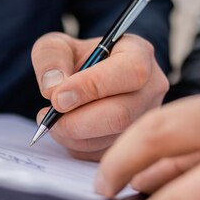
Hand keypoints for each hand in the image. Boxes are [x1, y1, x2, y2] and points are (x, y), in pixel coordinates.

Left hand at [31, 32, 168, 160]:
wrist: (86, 78)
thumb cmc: (76, 59)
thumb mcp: (57, 45)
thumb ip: (51, 56)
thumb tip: (53, 87)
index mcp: (139, 54)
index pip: (129, 71)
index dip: (92, 86)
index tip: (58, 97)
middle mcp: (151, 87)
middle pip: (122, 114)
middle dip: (77, 121)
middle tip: (48, 117)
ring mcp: (146, 117)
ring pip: (112, 138)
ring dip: (73, 136)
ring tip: (53, 121)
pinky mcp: (134, 142)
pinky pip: (104, 154)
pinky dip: (77, 147)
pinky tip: (67, 131)